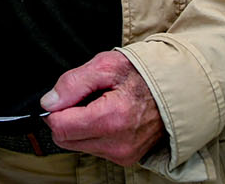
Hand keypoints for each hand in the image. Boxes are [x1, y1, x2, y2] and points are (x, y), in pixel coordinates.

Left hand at [41, 51, 163, 166]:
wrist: (176, 90)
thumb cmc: (142, 75)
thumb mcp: (106, 65)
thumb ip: (72, 83)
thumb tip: (49, 102)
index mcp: (112, 119)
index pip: (60, 127)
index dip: (55, 110)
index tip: (65, 96)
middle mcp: (117, 143)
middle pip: (65, 140)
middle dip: (66, 118)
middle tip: (84, 99)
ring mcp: (123, 154)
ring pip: (77, 145)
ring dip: (80, 126)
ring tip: (100, 106)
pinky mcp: (126, 159)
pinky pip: (94, 148)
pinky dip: (94, 133)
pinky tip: (108, 117)